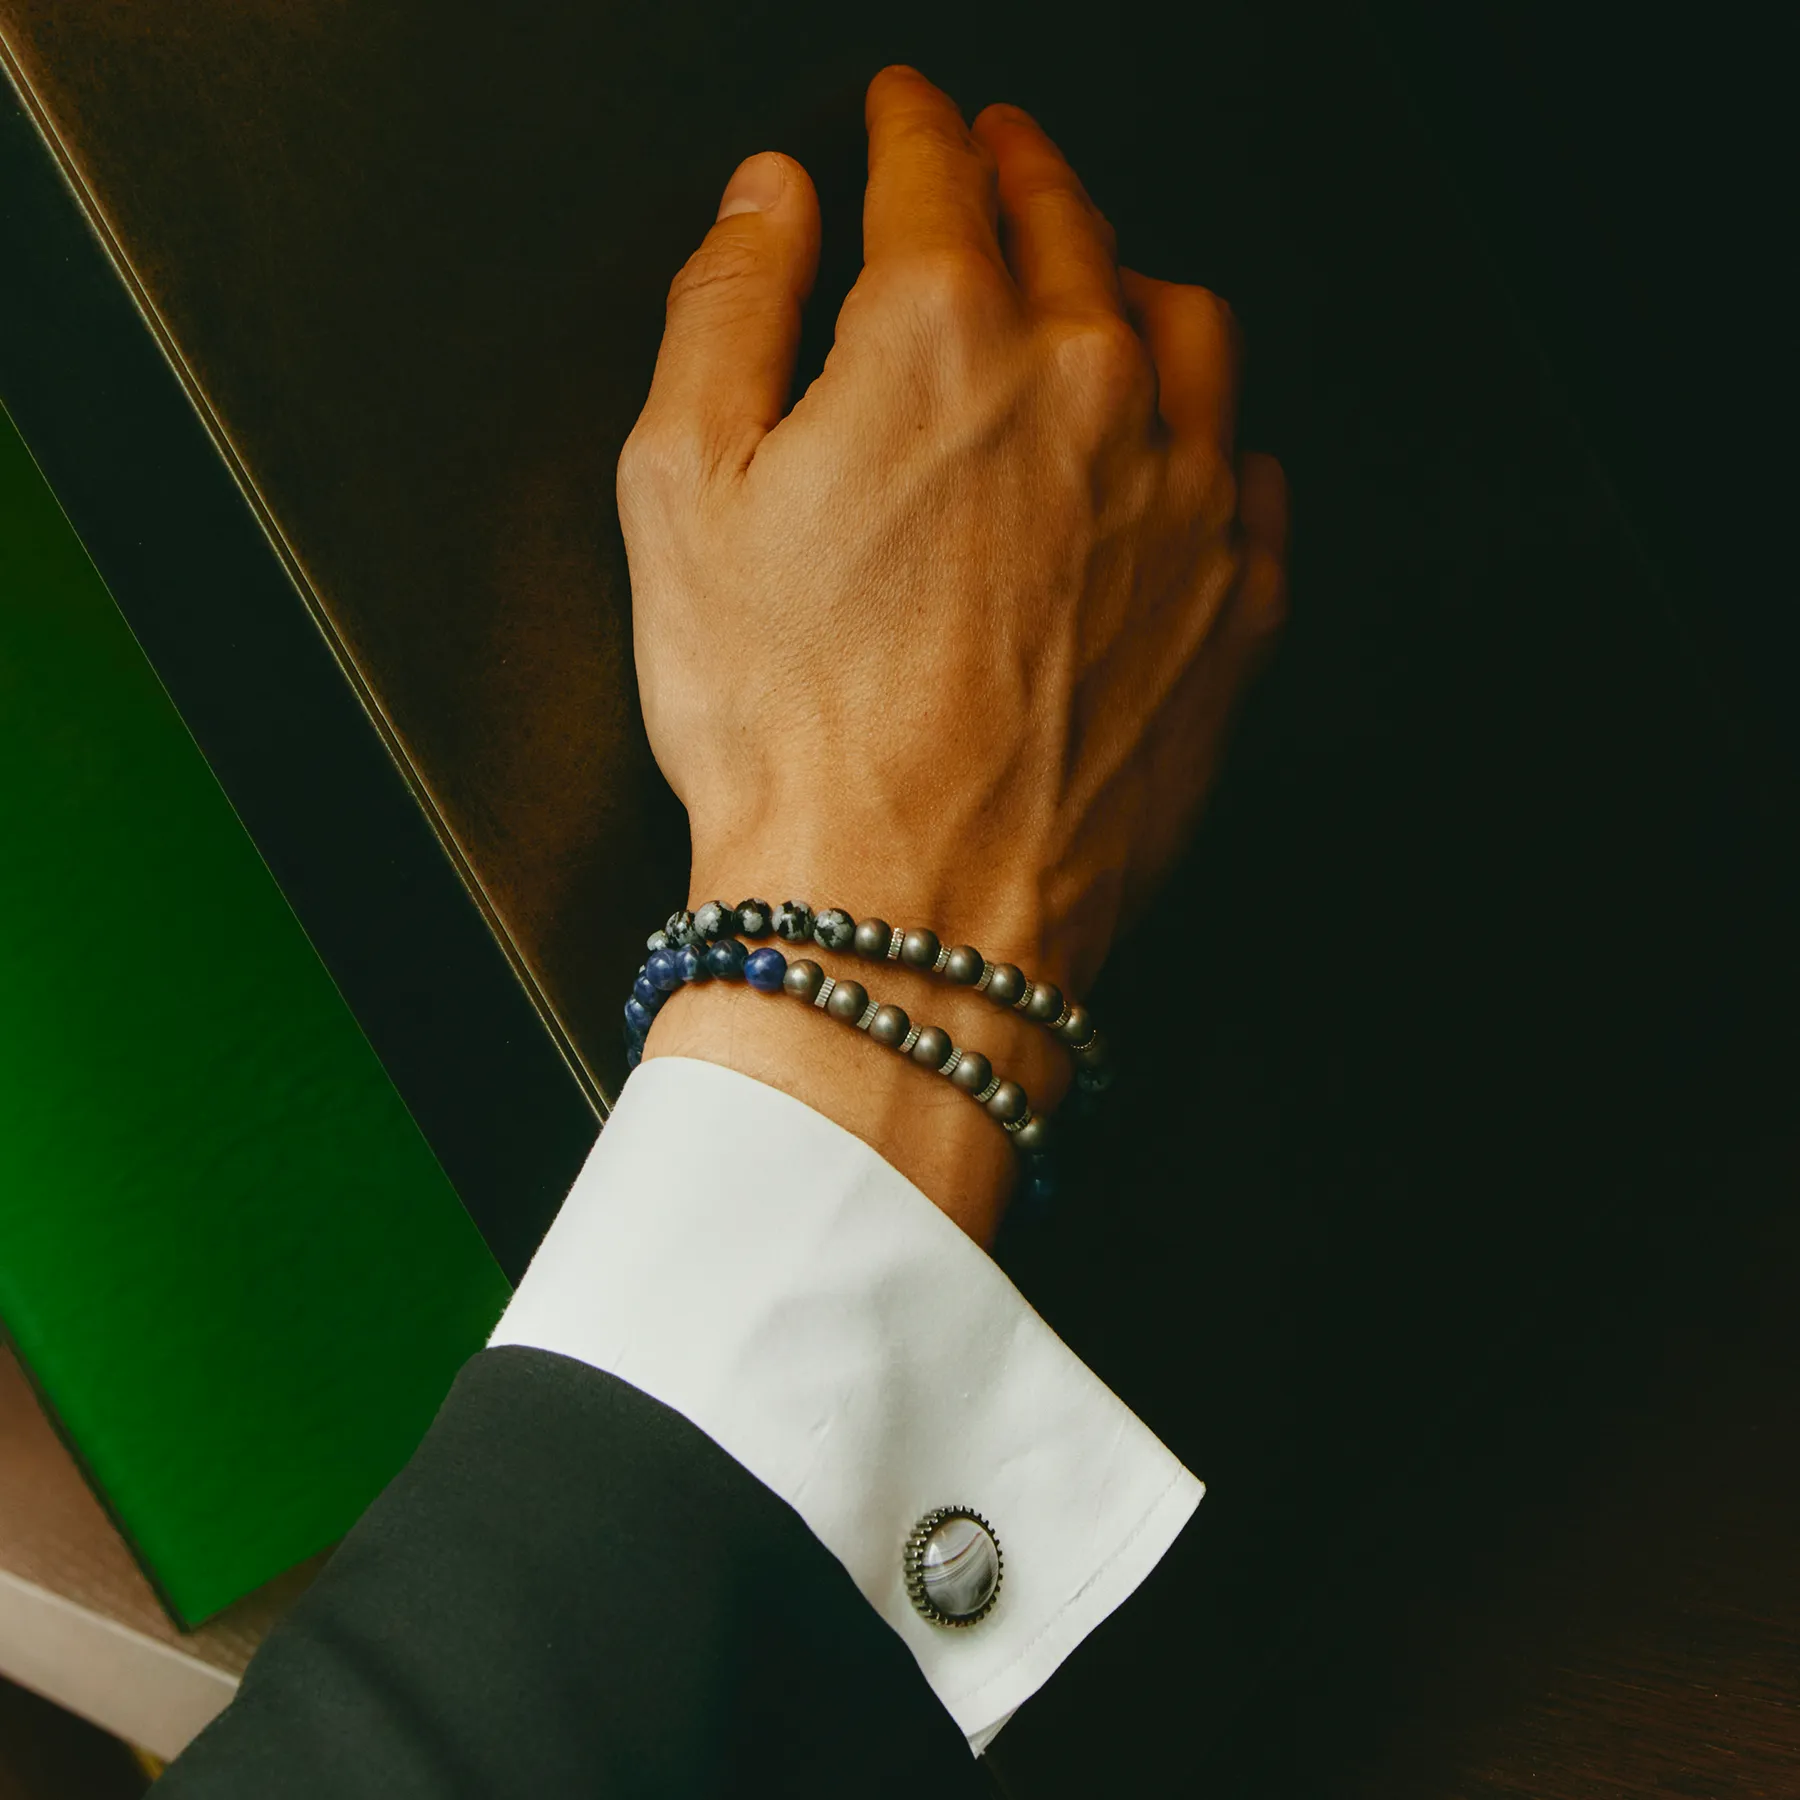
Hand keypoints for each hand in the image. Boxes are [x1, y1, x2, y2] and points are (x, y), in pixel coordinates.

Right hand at [617, 64, 1287, 1244]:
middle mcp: (1089, 393)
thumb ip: (725, 309)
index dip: (911, 120)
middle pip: (1073, 227)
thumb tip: (769, 198)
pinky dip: (1211, 436)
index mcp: (944, 339)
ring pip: (1188, 329)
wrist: (901, 917)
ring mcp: (1180, 503)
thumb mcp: (679, 494)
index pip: (936, 170)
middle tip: (999, 156)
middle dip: (1025, 172)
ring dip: (1136, 281)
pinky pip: (1248, 477)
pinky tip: (1181, 449)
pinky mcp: (1229, 613)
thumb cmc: (785, 727)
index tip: (905, 107)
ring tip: (1103, 284)